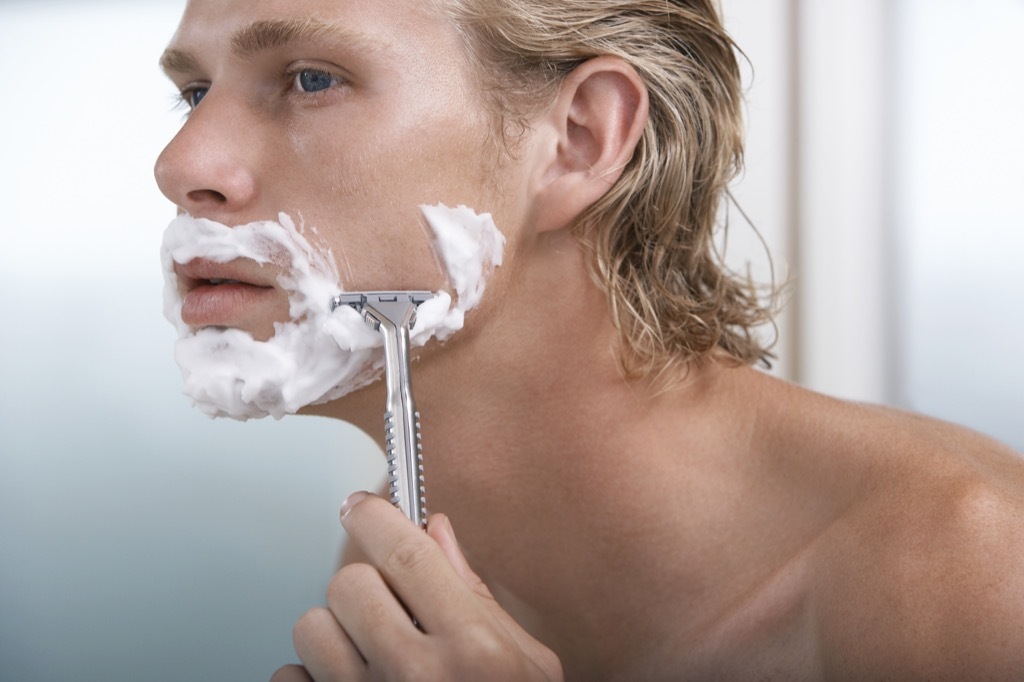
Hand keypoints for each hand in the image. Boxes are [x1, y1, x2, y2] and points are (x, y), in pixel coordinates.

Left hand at [271, 492, 562, 680]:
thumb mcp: (525, 662)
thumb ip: (477, 594)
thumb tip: (436, 531)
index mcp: (472, 648)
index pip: (403, 552)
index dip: (374, 515)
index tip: (361, 506)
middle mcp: (415, 677)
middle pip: (348, 583)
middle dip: (366, 586)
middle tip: (388, 607)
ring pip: (311, 628)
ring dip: (336, 633)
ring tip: (369, 653)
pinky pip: (288, 681)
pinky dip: (311, 681)